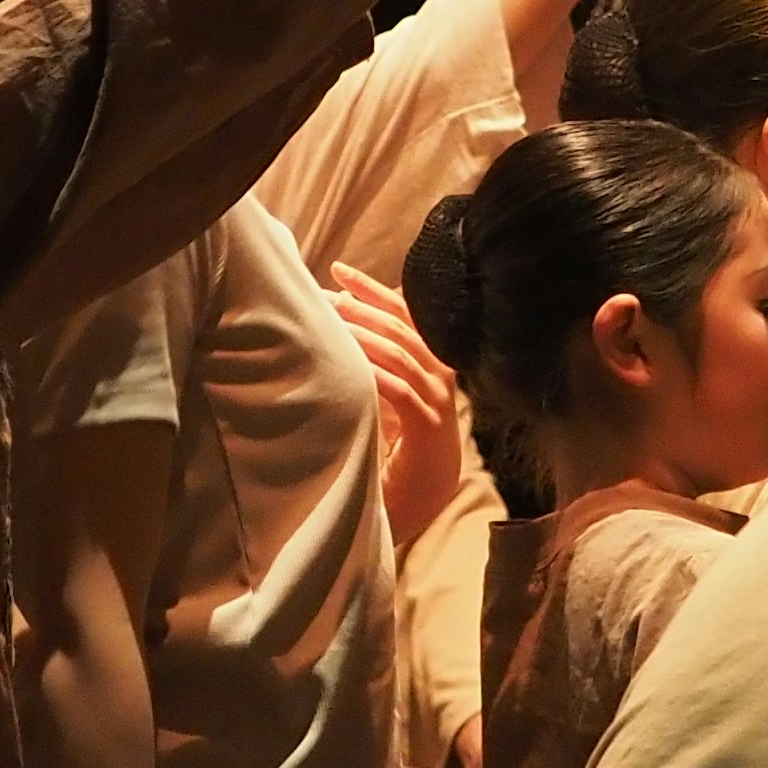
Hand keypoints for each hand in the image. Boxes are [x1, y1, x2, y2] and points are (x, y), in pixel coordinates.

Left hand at [329, 269, 466, 551]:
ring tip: (332, 322)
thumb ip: (376, 360)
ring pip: (400, 352)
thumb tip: (342, 321)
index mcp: (431, 360)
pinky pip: (400, 390)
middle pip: (402, 326)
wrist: (421, 496)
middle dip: (363, 305)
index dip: (373, 289)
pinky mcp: (427, 426)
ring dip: (363, 334)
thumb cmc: (397, 443)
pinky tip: (348, 363)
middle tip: (328, 296)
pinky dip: (373, 373)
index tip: (339, 271)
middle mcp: (439, 374)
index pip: (405, 313)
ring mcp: (437, 399)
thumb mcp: (386, 393)